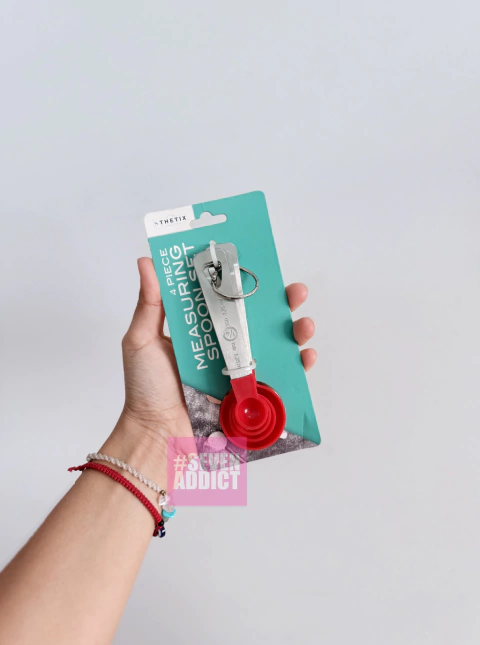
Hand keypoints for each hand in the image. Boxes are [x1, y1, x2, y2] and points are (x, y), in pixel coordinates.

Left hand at [119, 258, 315, 440]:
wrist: (158, 434)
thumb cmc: (146, 389)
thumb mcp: (142, 340)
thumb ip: (150, 303)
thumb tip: (147, 261)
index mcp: (200, 329)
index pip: (227, 298)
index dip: (246, 283)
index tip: (260, 266)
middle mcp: (223, 346)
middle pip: (258, 319)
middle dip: (281, 303)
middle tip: (294, 292)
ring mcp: (239, 369)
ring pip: (275, 345)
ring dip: (295, 331)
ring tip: (303, 324)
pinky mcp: (249, 394)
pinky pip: (280, 378)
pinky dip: (298, 367)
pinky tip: (305, 356)